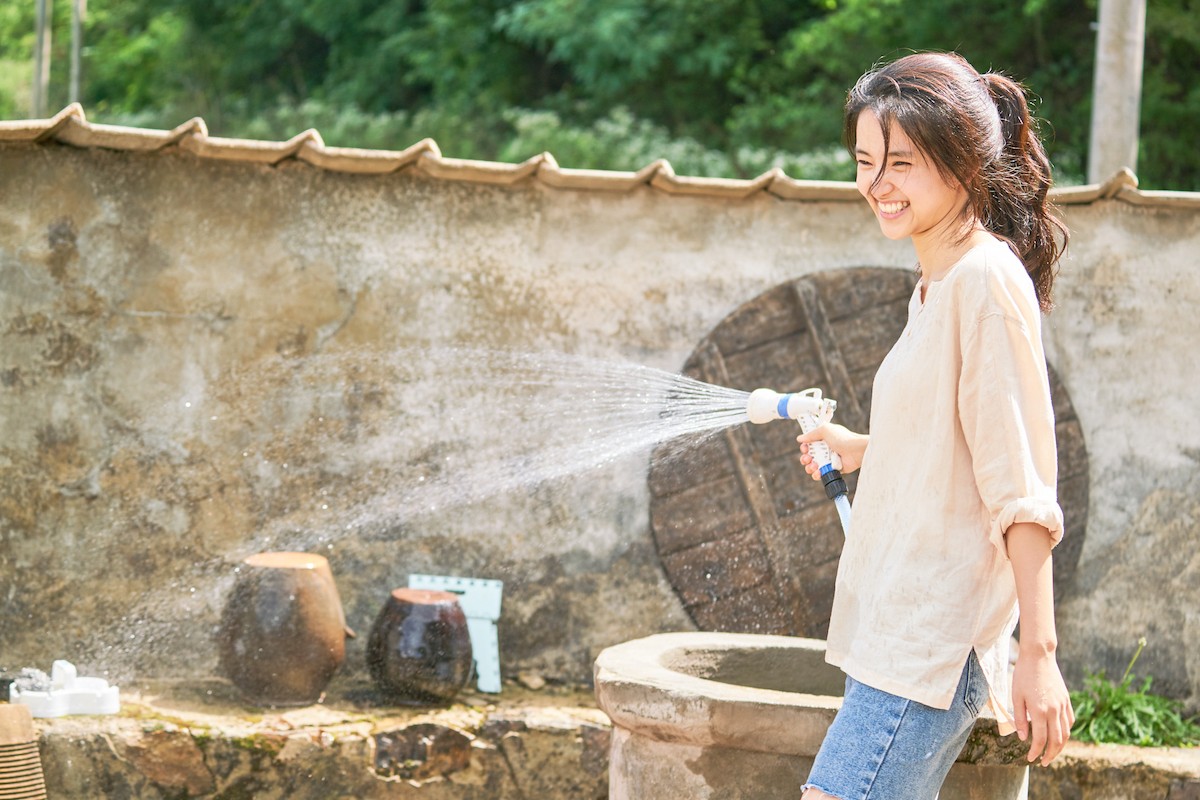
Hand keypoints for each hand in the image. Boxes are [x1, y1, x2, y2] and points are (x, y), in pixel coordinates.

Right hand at [796, 423, 866, 481]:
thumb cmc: (843, 438)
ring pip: (813, 466)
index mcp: (823, 439)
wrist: (856, 451)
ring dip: (809, 467)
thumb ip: (811, 434)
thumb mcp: (825, 430)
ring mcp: (828, 460)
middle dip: (805, 458)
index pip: (809, 444)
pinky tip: (817, 473)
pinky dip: (817, 474)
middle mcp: (825, 449)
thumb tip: (800, 438)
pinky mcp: (832, 469)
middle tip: (807, 459)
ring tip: (813, 466)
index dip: (805, 447)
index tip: (805, 448)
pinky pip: (821, 473)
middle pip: (809, 456)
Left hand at [1011, 649, 1074, 765]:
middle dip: (1050, 755)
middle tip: (1043, 762)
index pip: (1040, 739)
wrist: (1039, 656)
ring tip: (1052, 753)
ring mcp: (1063, 705)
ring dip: (1060, 746)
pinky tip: (1060, 735)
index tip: (1030, 759)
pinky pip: (1070, 721)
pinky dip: (1066, 731)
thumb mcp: (1016, 696)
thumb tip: (1023, 738)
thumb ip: (1019, 719)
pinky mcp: (1067, 700)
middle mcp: (1054, 710)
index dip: (1036, 752)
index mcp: (1040, 711)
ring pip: (1066, 733)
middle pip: (1056, 740)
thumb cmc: (1023, 675)